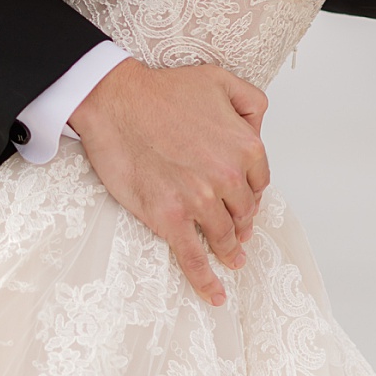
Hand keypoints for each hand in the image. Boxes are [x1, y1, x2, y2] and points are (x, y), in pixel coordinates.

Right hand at [68, 59, 269, 307]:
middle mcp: (228, 177)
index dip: (249, 194)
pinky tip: (214, 294)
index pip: (258, 183)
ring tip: (230, 258)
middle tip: (236, 231)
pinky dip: (205, 280)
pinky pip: (193, 257)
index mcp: (245, 147)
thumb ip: (251, 103)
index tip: (243, 203)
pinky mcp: (170, 218)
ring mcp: (200, 200)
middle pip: (243, 212)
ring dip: (228, 249)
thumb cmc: (161, 91)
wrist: (116, 102)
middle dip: (240, 222)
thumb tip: (259, 129)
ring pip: (223, 236)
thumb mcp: (219, 80)